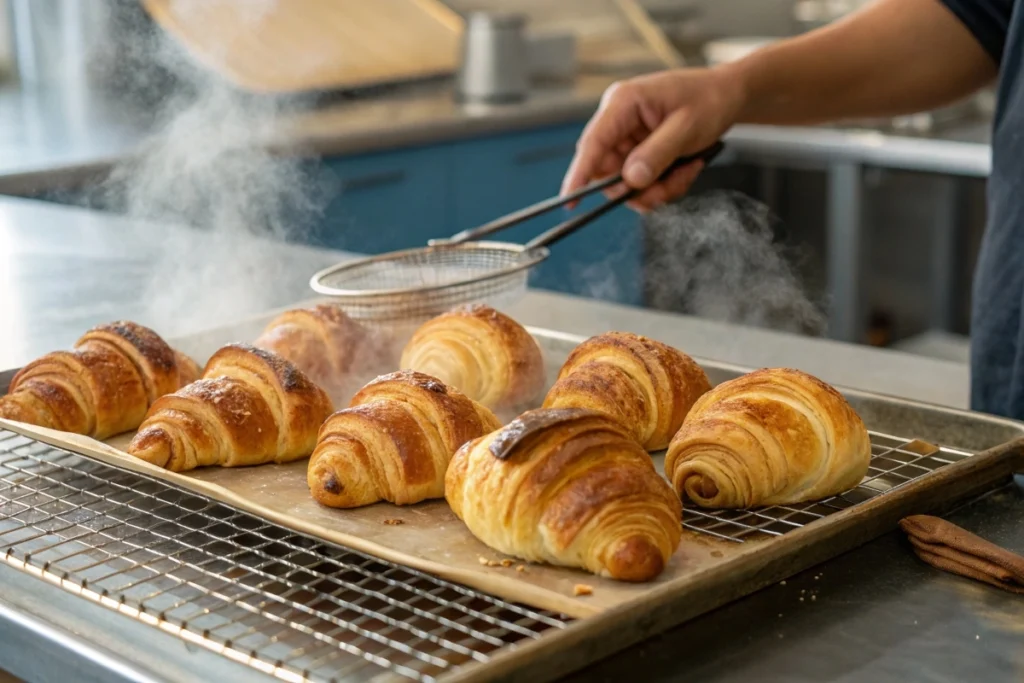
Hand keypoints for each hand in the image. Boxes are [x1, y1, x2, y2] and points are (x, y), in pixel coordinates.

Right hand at [562, 68, 745, 211]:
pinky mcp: (637, 152)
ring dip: (655, 189)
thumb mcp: (688, 127)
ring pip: (624, 182)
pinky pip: (639, 182)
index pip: (592, 143)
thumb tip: (631, 180)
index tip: (569, 200)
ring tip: (685, 172)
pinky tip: (684, 169)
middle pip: (607, 171)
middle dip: (637, 188)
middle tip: (667, 189)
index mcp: (624, 102)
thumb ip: (658, 154)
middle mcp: (618, 121)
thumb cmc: (709, 100)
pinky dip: (663, 185)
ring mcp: (627, 138)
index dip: (579, 173)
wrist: (727, 96)